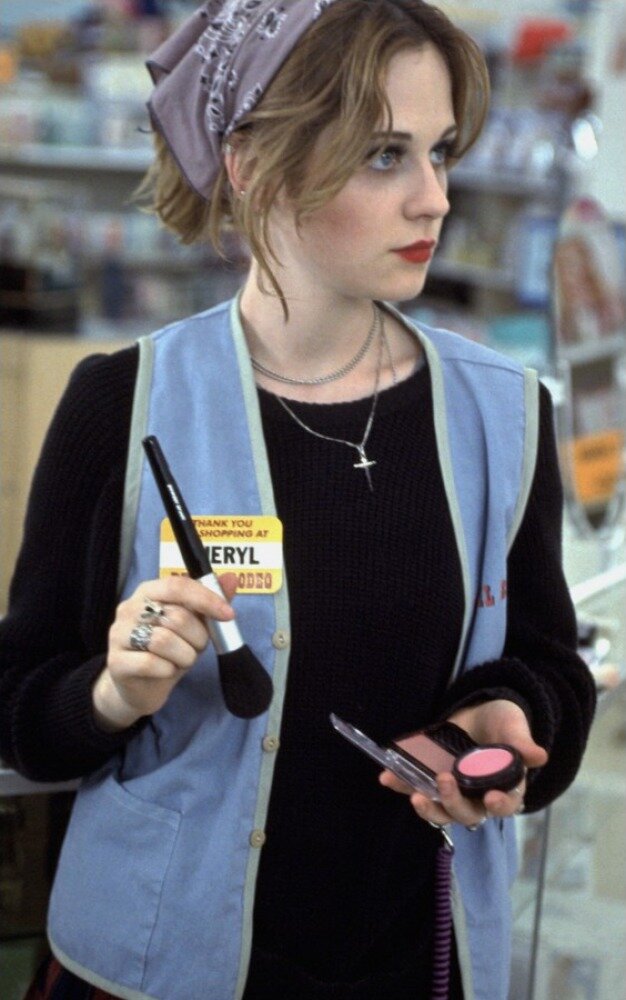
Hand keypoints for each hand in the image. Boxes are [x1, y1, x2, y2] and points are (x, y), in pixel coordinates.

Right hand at [93, 574, 237, 731]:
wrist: (141, 688)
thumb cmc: (169, 651)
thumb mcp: (194, 626)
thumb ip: (210, 602)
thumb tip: (232, 578)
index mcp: (148, 592)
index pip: (177, 585)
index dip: (205, 599)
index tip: (228, 614)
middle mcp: (129, 608)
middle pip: (176, 616)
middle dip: (198, 637)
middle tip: (196, 648)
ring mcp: (118, 634)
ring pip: (164, 641)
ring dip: (184, 655)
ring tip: (181, 660)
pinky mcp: (115, 662)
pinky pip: (151, 663)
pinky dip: (168, 670)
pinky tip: (166, 671)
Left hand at [379, 699, 547, 827]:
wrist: (479, 711)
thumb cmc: (503, 722)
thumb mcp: (512, 725)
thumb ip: (521, 742)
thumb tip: (539, 755)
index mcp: (505, 786)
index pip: (505, 805)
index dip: (499, 806)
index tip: (490, 799)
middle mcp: (478, 796)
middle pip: (468, 814)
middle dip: (454, 803)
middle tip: (444, 781)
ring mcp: (454, 790)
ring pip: (442, 811)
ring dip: (428, 808)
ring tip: (415, 797)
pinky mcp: (432, 779)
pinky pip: (416, 787)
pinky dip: (401, 785)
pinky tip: (387, 778)